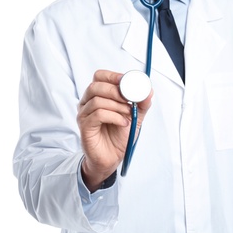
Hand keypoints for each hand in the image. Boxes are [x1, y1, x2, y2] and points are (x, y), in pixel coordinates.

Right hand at [77, 70, 152, 191]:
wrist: (113, 157)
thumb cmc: (120, 135)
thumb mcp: (136, 116)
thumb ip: (142, 103)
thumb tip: (149, 90)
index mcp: (98, 96)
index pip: (99, 76)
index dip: (113, 76)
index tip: (127, 81)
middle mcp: (87, 103)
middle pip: (95, 86)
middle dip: (115, 91)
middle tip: (129, 100)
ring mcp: (84, 114)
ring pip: (97, 100)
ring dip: (117, 106)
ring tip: (128, 114)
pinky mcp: (85, 126)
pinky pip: (97, 115)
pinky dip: (114, 116)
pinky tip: (123, 123)